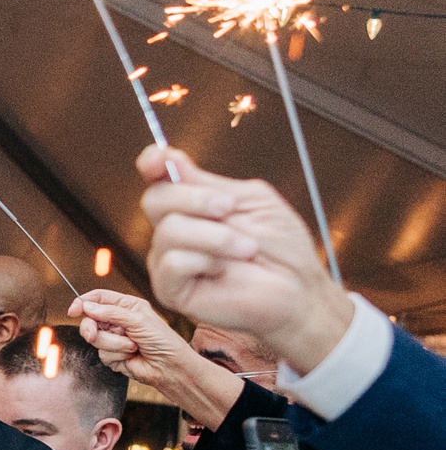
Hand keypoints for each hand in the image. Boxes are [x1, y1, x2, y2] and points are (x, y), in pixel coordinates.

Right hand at [69, 289, 239, 428]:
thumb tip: (88, 307)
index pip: (99, 298)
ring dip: (113, 344)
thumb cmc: (162, 341)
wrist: (168, 367)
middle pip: (91, 319)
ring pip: (96, 338)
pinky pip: (102, 353)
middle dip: (92, 328)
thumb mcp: (138, 320)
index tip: (74, 310)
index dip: (84, 302)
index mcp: (127, 306)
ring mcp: (114, 338)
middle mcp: (118, 320)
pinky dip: (116, 354)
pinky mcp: (112, 354)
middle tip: (93, 335)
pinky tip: (130, 355)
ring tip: (131, 346)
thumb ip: (112, 312)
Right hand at [138, 145, 351, 372]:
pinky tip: (224, 270)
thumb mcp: (250, 200)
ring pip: (168, 231)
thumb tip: (168, 159)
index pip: (158, 180)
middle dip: (195, 198)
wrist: (296, 289)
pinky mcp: (171, 290)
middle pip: (155, 199)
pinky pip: (172, 262)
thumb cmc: (280, 248)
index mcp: (193, 207)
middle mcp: (176, 232)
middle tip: (229, 208)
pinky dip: (205, 261)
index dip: (152, 164)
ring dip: (215, 236)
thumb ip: (209, 182)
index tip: (158, 160)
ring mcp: (170, 261)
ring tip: (245, 248)